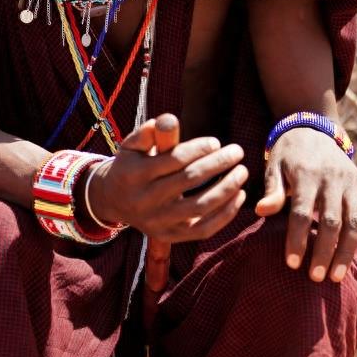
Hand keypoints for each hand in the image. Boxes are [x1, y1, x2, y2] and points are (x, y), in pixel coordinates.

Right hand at [90, 114, 248, 244]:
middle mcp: (144, 201)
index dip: (198, 149)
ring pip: (200, 206)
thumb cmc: (131, 165)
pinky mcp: (169, 236)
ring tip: (242, 172)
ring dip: (227, 188)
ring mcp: (157, 222)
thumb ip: (150, 132)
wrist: (114, 201)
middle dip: (218, 164)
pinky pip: (204, 229)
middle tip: (237, 151)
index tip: (216, 142)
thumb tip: (170, 120)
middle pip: (189, 181)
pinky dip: (226, 213)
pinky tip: (239, 195)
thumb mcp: (133, 145)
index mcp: (134, 174)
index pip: (173, 160)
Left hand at [255, 127, 356, 281]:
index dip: (297, 239)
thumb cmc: (288, 154)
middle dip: (324, 252)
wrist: (313, 130)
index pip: (302, 213)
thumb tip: (260, 211)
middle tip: (316, 278)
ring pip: (355, 223)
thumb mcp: (275, 165)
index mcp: (308, 176)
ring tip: (336, 277)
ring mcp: (353, 186)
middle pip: (331, 222)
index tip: (292, 264)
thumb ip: (272, 190)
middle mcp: (334, 181)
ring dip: (347, 253)